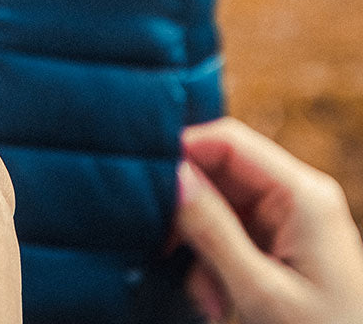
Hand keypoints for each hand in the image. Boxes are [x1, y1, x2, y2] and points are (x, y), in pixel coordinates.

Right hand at [175, 117, 362, 323]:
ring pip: (217, 208)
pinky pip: (229, 235)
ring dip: (201, 249)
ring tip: (211, 300)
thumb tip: (171, 175)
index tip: (143, 181)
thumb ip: (211, 229)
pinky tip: (221, 304)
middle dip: (190, 214)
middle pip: (218, 173)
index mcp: (302, 195)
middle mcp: (296, 198)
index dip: (183, 151)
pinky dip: (215, 265)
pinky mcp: (279, 246)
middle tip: (167, 252)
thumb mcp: (260, 291)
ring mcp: (288, 222)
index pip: (228, 141)